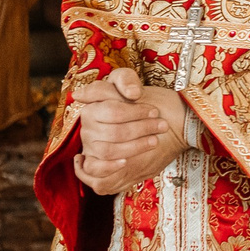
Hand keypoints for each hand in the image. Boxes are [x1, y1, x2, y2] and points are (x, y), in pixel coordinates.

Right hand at [72, 69, 189, 194]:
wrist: (149, 123)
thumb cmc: (138, 102)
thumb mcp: (130, 83)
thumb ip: (126, 80)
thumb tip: (131, 93)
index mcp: (92, 108)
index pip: (112, 112)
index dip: (136, 112)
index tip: (155, 111)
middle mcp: (87, 128)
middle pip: (113, 132)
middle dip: (141, 129)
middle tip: (161, 126)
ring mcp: (89, 147)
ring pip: (107, 151)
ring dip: (134, 147)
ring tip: (154, 141)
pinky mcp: (94, 164)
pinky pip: (93, 170)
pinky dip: (108, 167)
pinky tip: (125, 162)